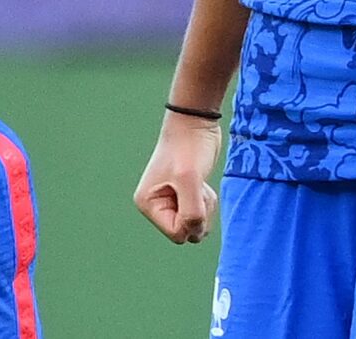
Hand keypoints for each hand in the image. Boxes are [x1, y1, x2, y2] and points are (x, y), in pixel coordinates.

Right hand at [133, 111, 222, 244]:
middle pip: (185, 232)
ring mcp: (171, 200)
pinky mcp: (185, 195)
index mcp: (148, 203)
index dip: (192, 221)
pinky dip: (207, 202)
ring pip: (194, 225)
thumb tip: (194, 232)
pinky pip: (200, 214)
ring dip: (204, 208)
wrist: (195, 121)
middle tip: (198, 188)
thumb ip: (191, 211)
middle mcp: (156, 204)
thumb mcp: (189, 179)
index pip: (176, 233)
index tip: (196, 196)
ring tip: (200, 183)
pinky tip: (202, 183)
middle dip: (198, 214)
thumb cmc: (189, 147)